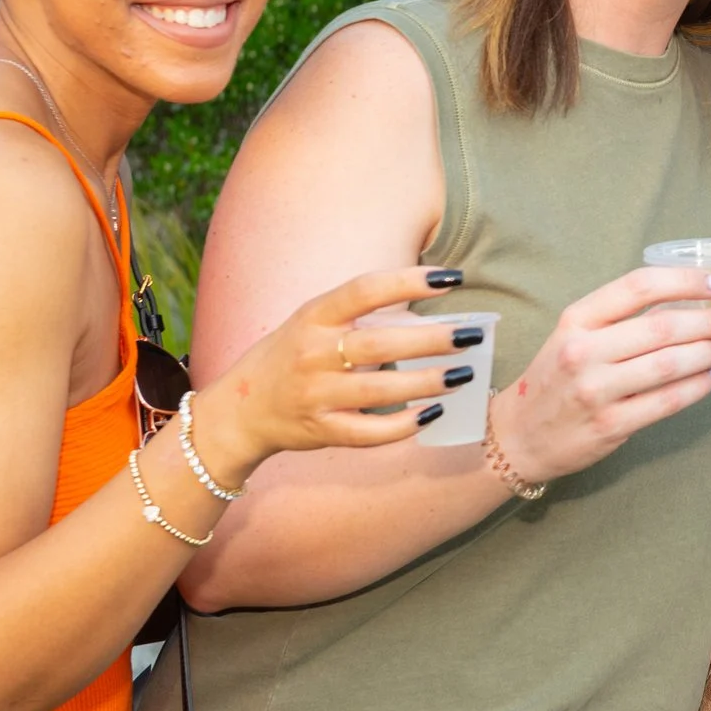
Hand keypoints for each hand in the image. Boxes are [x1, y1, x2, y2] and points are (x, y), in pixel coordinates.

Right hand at [194, 266, 475, 479]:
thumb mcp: (314, 322)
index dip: (409, 281)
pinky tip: (432, 413)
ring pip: (380, 390)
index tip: (452, 278)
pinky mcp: (320, 430)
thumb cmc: (293, 355)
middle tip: (471, 335)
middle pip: (380, 343)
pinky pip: (369, 432)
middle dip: (432, 340)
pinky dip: (403, 425)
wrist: (239, 410)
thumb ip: (361, 315)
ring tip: (464, 375)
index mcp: (313, 315)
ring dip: (427, 383)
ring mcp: (315, 394)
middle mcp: (312, 353)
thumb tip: (432, 311)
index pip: (365, 290)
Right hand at [487, 266, 710, 483]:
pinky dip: (697, 387)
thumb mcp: (574, 335)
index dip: (684, 281)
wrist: (518, 435)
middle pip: (662, 327)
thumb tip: (686, 303)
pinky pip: (666, 402)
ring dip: (708, 353)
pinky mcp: (610, 426)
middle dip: (710, 321)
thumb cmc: (555, 377)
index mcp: (577, 319)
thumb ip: (619, 319)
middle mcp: (583, 351)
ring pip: (669, 364)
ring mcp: (595, 391)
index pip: (638, 286)